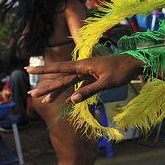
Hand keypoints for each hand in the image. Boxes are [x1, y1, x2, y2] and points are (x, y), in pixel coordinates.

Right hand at [27, 54, 143, 103]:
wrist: (135, 64)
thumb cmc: (122, 71)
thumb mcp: (106, 83)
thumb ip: (89, 91)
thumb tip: (72, 100)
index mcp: (84, 66)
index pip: (59, 68)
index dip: (43, 70)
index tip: (28, 69)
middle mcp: (83, 68)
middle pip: (61, 78)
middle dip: (46, 86)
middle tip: (31, 94)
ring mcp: (87, 72)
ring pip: (68, 82)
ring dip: (57, 91)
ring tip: (44, 99)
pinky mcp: (93, 77)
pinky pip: (78, 85)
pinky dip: (72, 92)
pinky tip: (66, 101)